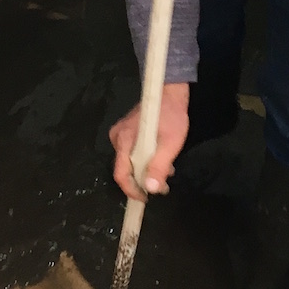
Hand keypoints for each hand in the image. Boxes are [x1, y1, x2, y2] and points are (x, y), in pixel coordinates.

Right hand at [110, 82, 189, 197]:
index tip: (146, 197)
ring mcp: (121, 133)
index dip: (132, 190)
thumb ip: (160, 166)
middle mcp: (117, 138)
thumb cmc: (171, 115)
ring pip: (130, 162)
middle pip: (125, 169)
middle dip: (144, 180)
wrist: (169, 91)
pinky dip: (145, 160)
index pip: (120, 174)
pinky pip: (131, 153)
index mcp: (124, 140)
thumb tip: (151, 188)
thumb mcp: (170, 143)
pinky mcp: (126, 131)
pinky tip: (160, 158)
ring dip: (147, 170)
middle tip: (164, 184)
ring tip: (167, 170)